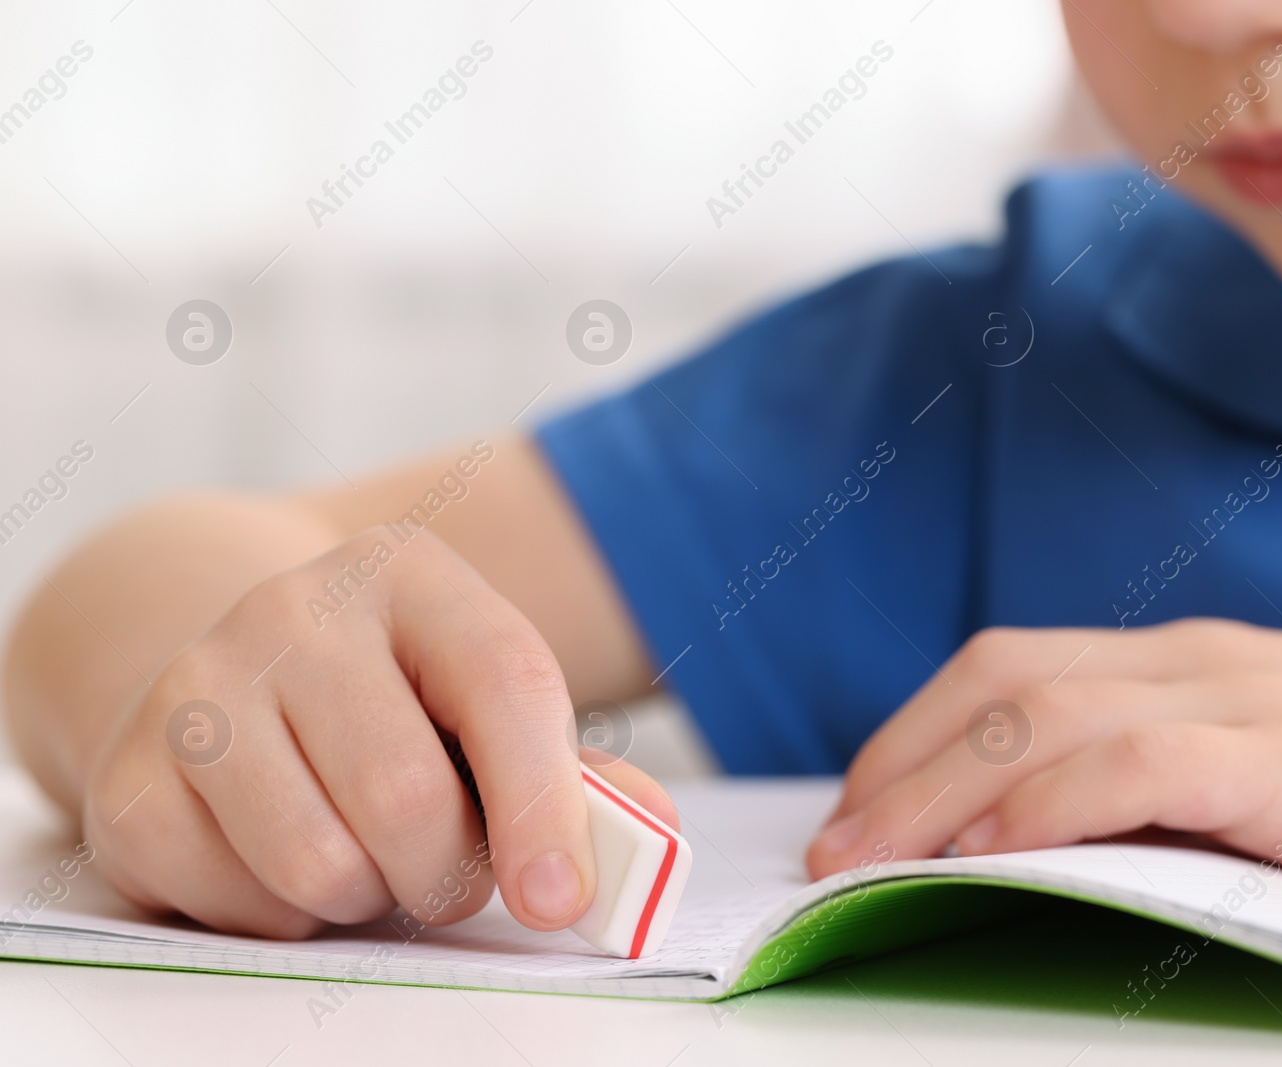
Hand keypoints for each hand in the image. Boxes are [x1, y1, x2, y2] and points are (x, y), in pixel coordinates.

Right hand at [84, 528, 675, 937]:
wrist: (241, 670)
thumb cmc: (397, 702)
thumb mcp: (488, 707)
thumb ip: (576, 778)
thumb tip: (644, 844)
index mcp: (412, 575)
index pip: (503, 684)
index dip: (544, 807)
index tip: (561, 899)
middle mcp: (295, 610)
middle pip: (405, 797)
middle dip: (448, 874)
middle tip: (449, 869)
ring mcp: (198, 686)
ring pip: (318, 864)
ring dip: (365, 897)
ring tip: (364, 849)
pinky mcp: (129, 777)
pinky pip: (237, 905)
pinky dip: (283, 916)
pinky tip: (281, 854)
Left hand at [806, 618, 1281, 918]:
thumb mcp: (1276, 774)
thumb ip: (1176, 789)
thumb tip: (1056, 844)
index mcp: (1186, 663)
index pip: (1009, 670)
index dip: (916, 734)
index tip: (861, 808)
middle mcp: (1194, 662)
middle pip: (997, 684)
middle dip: (896, 763)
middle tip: (830, 847)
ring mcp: (1239, 699)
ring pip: (1041, 716)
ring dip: (936, 790)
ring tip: (865, 861)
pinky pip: (1135, 764)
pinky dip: (1044, 803)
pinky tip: (986, 852)